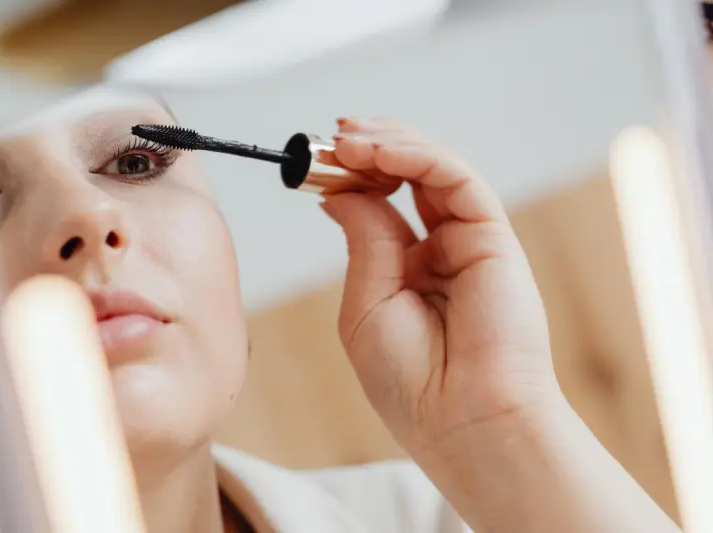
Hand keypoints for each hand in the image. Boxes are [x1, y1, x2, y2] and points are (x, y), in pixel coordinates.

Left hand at [321, 117, 558, 459]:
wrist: (463, 422)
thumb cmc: (413, 382)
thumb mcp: (366, 304)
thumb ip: (365, 240)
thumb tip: (343, 191)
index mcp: (409, 269)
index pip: (381, 203)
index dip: (352, 175)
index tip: (315, 158)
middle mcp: (441, 248)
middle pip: (407, 177)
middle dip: (368, 150)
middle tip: (332, 136)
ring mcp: (469, 240)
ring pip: (433, 169)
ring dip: (388, 144)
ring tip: (348, 138)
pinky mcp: (493, 238)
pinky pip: (457, 180)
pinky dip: (419, 157)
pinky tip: (380, 155)